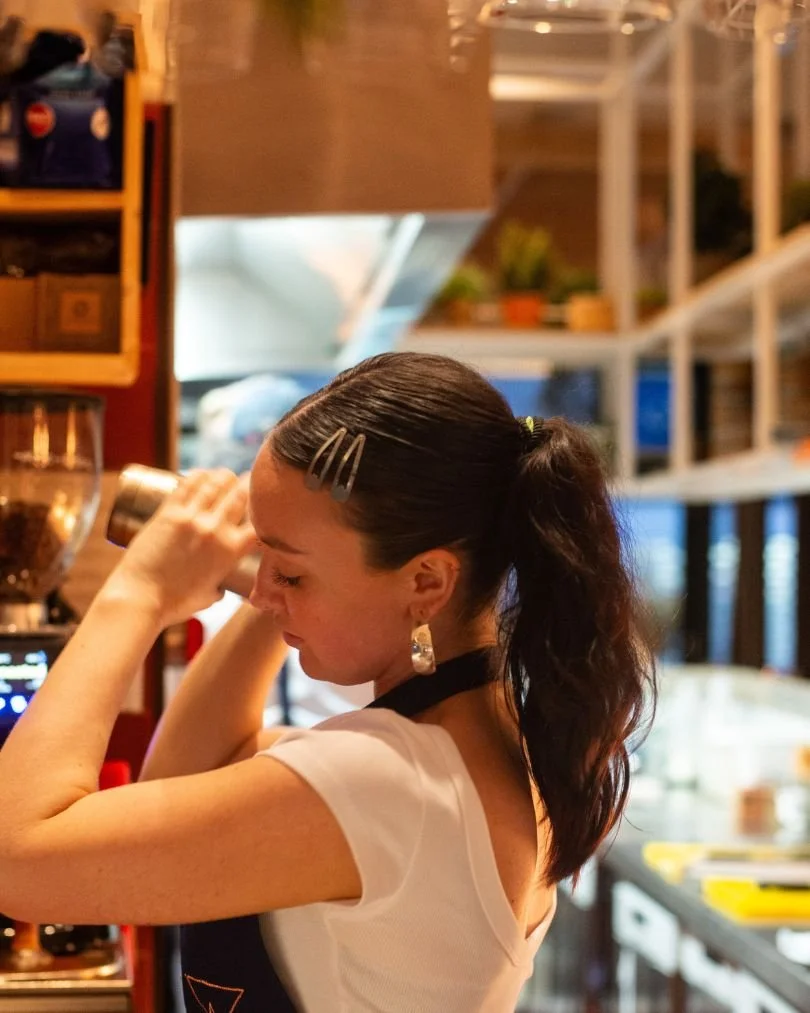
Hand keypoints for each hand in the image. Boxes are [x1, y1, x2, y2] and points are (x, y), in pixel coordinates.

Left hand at [105, 470, 254, 626]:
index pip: (260, 522)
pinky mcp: (168, 512)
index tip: (265, 508)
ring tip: (227, 475)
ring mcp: (191, 518)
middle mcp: (215, 530)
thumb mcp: (210, 595)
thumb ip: (221, 585)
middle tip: (250, 482)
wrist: (139, 598)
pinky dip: (200, 476)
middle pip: (241, 494)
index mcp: (231, 551)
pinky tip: (204, 474)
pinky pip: (189, 484)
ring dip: (225, 476)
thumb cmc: (174, 603)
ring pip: (216, 484)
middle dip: (250, 485)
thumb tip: (221, 583)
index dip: (266, 512)